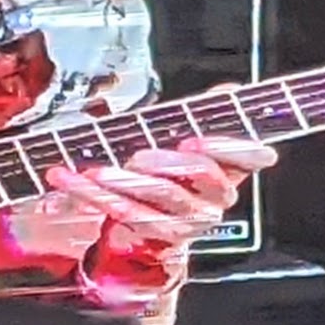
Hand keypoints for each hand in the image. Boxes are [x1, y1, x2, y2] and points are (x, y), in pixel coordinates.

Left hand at [48, 138, 275, 317]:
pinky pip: (126, 212)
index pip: (252, 157)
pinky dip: (93, 194)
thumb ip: (205, 116)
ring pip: (160, 196)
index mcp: (230, 168)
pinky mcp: (157, 234)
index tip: (194, 137)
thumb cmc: (173, 173)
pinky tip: (72, 180)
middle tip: (139, 155)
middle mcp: (215, 197)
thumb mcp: (186, 138)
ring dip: (125, 181)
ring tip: (97, 171)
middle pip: (202, 174)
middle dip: (168, 162)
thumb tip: (228, 90)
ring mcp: (189, 218)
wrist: (155, 222)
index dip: (229, 146)